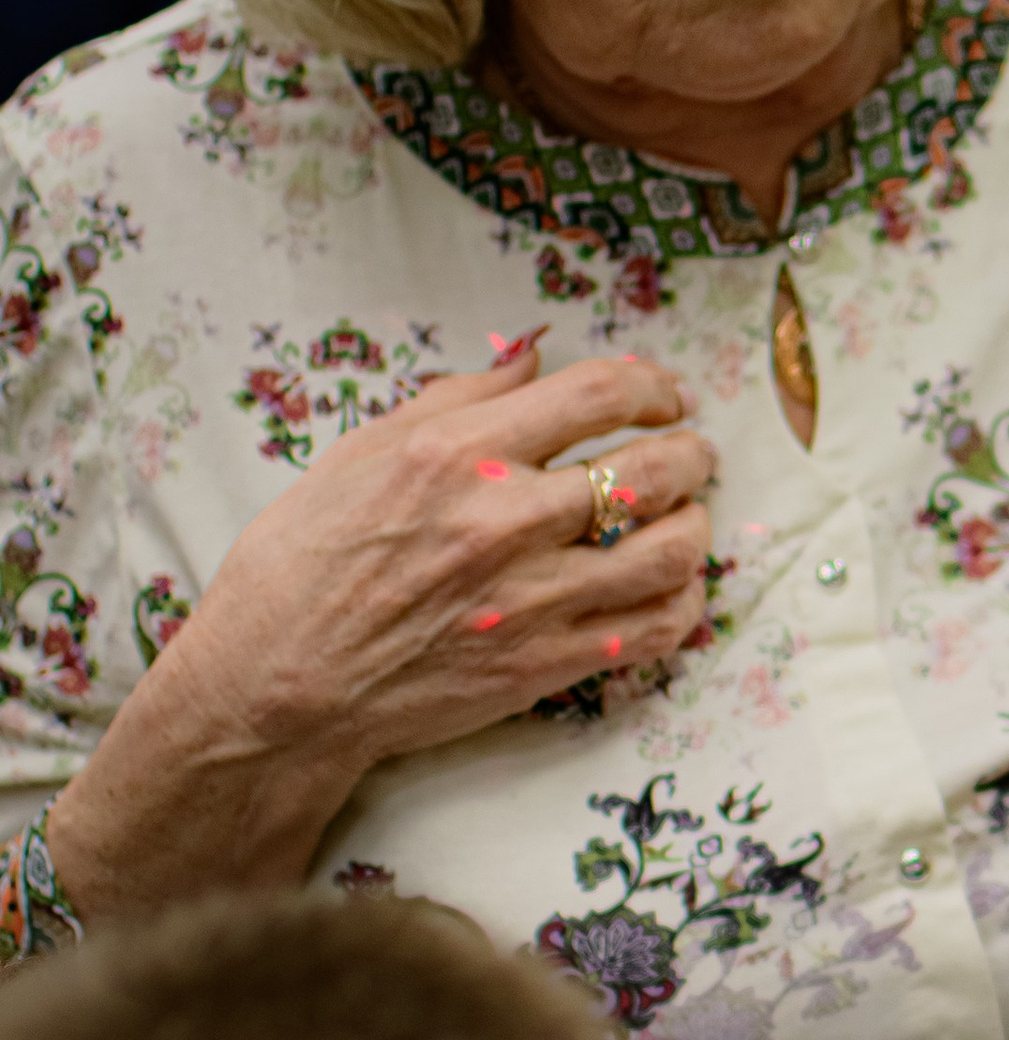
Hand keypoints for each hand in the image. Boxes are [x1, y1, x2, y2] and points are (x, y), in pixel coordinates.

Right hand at [47, 338, 714, 917]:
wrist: (280, 682)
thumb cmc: (303, 564)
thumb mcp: (363, 453)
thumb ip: (460, 400)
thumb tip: (532, 356)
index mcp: (458, 454)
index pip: (598, 395)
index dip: (653, 386)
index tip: (665, 394)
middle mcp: (505, 521)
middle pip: (655, 469)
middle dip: (692, 452)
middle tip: (693, 453)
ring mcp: (532, 599)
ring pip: (672, 552)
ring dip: (697, 525)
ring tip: (688, 517)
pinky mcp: (546, 664)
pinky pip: (655, 629)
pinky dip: (682, 601)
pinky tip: (672, 587)